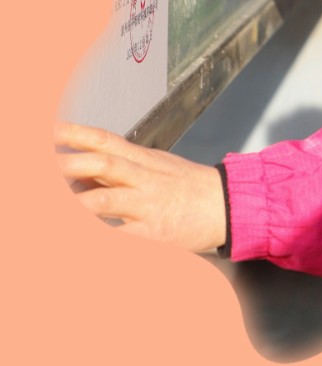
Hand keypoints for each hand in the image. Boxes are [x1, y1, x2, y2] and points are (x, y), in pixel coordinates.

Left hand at [56, 122, 227, 252]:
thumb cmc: (191, 188)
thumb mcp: (157, 168)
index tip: (51, 129)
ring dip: (78, 201)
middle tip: (46, 161)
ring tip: (55, 200)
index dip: (75, 133)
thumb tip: (80, 173)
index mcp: (144, 159)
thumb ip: (119, 171)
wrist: (231, 205)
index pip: (105, 139)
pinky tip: (84, 236)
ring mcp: (149, 205)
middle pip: (103, 163)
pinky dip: (103, 236)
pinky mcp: (156, 234)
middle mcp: (144, 178)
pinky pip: (123, 237)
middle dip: (70, 163)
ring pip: (107, 200)